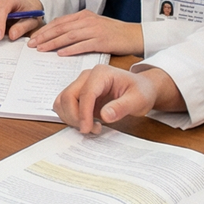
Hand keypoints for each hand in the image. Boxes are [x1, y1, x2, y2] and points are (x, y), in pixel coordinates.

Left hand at [28, 11, 143, 57]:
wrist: (134, 35)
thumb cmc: (113, 33)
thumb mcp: (94, 26)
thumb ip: (78, 28)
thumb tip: (60, 36)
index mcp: (84, 16)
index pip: (60, 22)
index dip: (45, 30)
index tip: (34, 37)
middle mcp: (87, 21)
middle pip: (61, 28)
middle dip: (44, 36)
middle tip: (32, 44)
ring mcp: (94, 30)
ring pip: (69, 36)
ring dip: (53, 43)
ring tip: (41, 49)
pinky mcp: (102, 41)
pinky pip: (82, 45)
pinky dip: (70, 49)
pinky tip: (60, 53)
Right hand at [53, 65, 181, 132]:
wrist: (141, 89)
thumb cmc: (141, 91)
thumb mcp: (138, 100)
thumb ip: (122, 107)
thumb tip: (105, 116)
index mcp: (101, 73)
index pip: (85, 93)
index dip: (83, 113)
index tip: (87, 129)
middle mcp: (87, 76)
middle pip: (68, 96)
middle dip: (75, 117)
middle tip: (90, 130)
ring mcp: (81, 85)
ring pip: (62, 101)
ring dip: (71, 118)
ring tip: (90, 126)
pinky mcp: (79, 95)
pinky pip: (65, 106)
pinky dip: (70, 117)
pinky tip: (87, 123)